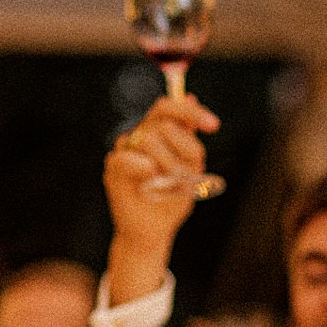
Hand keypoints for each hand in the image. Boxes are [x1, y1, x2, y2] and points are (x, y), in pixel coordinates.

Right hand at [102, 94, 218, 303]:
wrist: (154, 230)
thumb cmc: (172, 198)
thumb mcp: (190, 167)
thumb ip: (188, 136)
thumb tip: (191, 97)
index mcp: (159, 131)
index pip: (170, 107)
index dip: (192, 112)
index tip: (213, 126)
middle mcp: (140, 135)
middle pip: (164, 122)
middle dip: (185, 148)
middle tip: (190, 173)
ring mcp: (125, 150)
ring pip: (149, 139)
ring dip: (169, 164)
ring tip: (172, 184)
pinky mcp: (113, 168)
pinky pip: (127, 157)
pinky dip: (144, 167)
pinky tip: (152, 179)